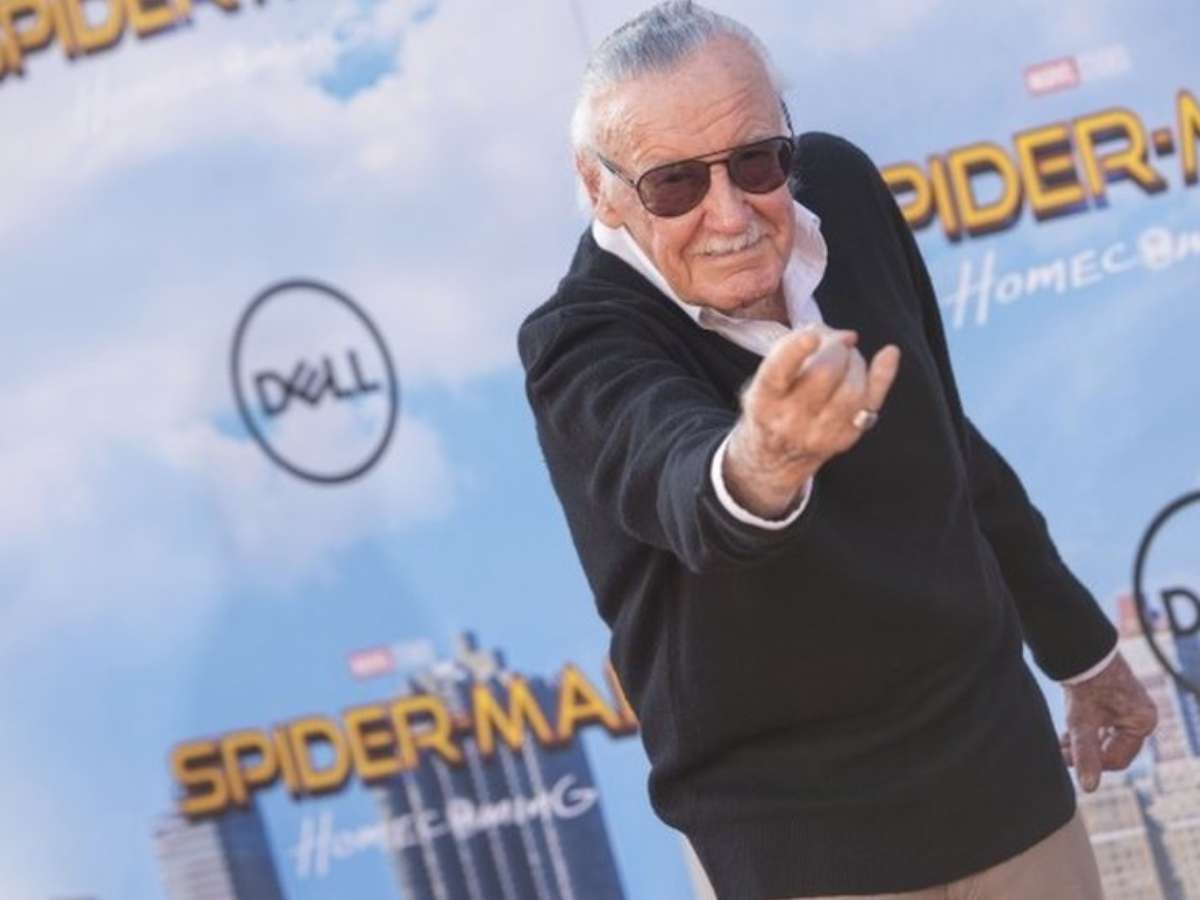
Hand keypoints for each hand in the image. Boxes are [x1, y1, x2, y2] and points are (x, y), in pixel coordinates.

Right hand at [723, 323, 900, 517]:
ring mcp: (820, 433)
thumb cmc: (772, 404)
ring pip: (852, 389)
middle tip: (836, 344)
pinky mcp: (845, 438)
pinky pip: (871, 402)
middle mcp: (790, 420)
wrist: (775, 456)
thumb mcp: (766, 378)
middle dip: (836, 348)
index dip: (795, 350)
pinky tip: (889, 353)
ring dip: (856, 362)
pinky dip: (883, 375)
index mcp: (764, 399)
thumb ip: (793, 350)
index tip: (812, 335)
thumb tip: (841, 335)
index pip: (778, 373)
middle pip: (824, 374)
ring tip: (847, 358)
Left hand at [1059, 651, 1157, 791]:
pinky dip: (1084, 732)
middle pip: (1111, 749)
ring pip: (1103, 738)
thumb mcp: (1083, 722)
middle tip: (1059, 754)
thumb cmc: (1085, 683)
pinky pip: (1101, 727)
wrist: (1079, 650)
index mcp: (1142, 722)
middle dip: (1085, 753)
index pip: (1117, 758)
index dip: (1092, 764)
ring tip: (1059, 745)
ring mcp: (1128, 709)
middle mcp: (1140, 717)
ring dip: (1082, 744)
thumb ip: (1086, 754)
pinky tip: (1065, 736)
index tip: (1065, 761)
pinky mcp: (1114, 703)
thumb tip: (1089, 788)